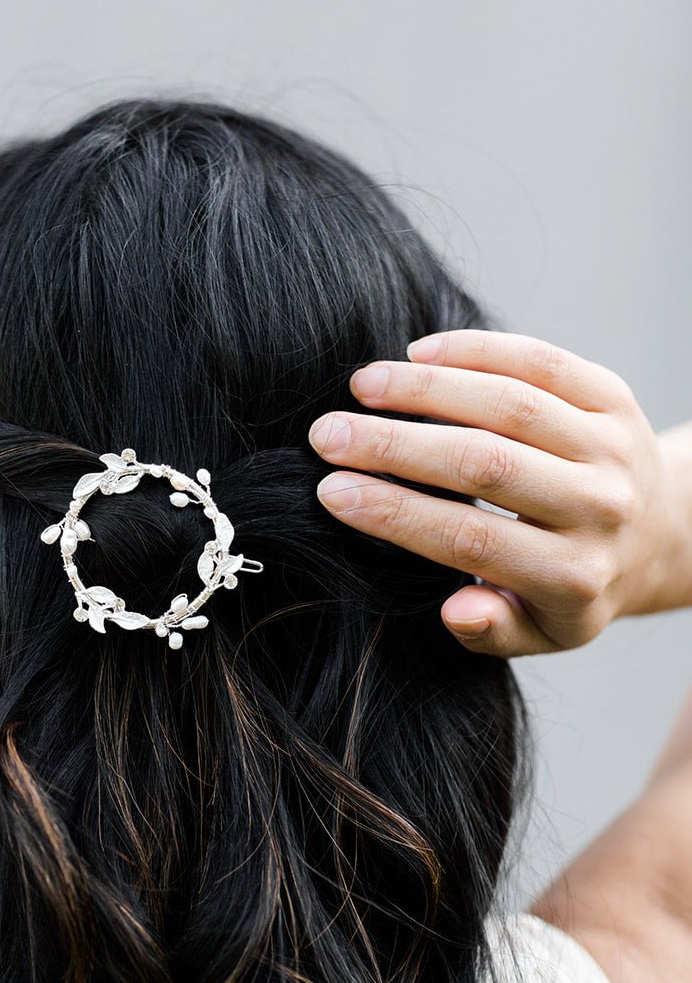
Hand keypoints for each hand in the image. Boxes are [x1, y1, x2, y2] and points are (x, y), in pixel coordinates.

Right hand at [309, 330, 679, 656]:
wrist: (656, 534)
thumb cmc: (572, 586)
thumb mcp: (541, 632)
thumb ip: (494, 630)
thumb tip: (455, 611)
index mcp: (572, 575)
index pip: (468, 539)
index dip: (394, 513)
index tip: (330, 491)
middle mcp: (599, 508)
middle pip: (484, 464)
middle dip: (393, 446)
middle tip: (325, 434)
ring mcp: (611, 446)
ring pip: (509, 404)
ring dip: (424, 389)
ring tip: (360, 386)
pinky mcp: (616, 397)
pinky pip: (542, 361)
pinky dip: (477, 350)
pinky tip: (419, 354)